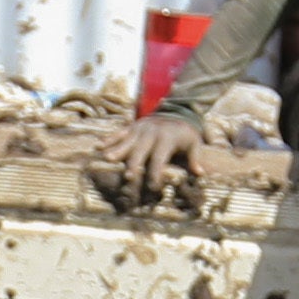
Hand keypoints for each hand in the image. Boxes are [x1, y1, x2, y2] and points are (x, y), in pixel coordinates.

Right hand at [88, 111, 206, 206]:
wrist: (177, 111)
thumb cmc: (185, 134)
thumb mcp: (195, 143)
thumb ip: (195, 158)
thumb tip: (200, 173)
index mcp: (167, 138)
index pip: (160, 158)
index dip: (156, 172)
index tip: (153, 187)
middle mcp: (151, 133)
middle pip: (141, 150)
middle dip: (134, 163)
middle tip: (128, 177)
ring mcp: (140, 128)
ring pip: (127, 140)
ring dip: (117, 150)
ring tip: (107, 159)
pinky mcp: (132, 126)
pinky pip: (119, 132)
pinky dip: (109, 139)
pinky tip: (98, 146)